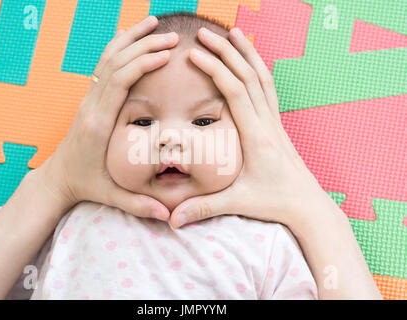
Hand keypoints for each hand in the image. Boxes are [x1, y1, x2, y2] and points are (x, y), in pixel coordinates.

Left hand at [38, 16, 178, 220]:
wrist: (57, 178)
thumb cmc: (86, 185)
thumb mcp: (112, 196)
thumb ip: (139, 205)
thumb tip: (169, 216)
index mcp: (99, 123)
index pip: (119, 83)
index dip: (141, 64)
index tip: (165, 55)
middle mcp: (92, 105)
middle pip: (115, 64)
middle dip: (143, 46)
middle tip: (171, 38)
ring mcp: (89, 99)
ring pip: (107, 59)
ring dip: (130, 39)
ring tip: (153, 24)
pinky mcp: (90, 98)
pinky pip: (104, 65)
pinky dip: (119, 47)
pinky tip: (133, 37)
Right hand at [169, 27, 335, 227]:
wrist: (308, 205)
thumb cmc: (275, 203)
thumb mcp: (237, 204)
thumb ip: (203, 208)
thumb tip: (171, 218)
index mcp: (256, 136)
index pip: (234, 92)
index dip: (214, 70)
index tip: (194, 54)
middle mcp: (268, 122)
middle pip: (248, 76)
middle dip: (225, 51)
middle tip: (203, 34)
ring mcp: (275, 121)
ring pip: (262, 77)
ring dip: (246, 53)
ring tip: (231, 33)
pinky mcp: (277, 124)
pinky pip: (268, 88)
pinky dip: (258, 67)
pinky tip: (250, 59)